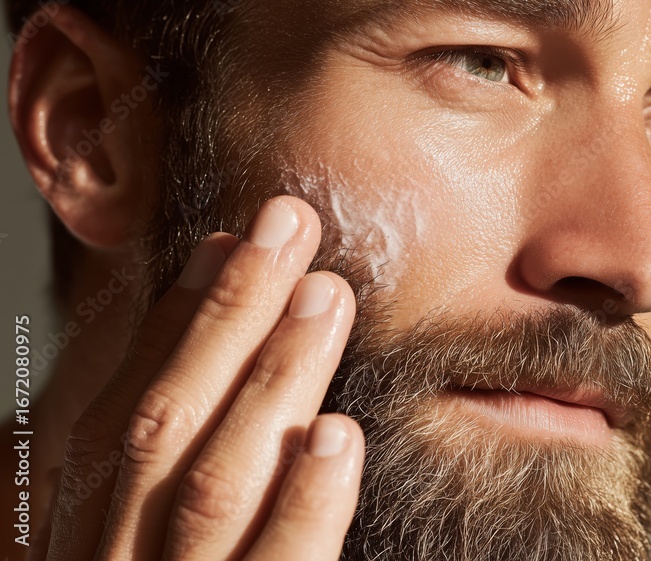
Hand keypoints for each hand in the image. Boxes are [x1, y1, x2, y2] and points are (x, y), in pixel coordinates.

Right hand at [39, 196, 362, 559]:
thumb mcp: (138, 547)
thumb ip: (159, 482)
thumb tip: (208, 358)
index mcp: (91, 534)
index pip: (128, 411)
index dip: (176, 320)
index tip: (226, 240)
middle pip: (167, 426)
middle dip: (229, 316)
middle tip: (290, 226)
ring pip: (216, 484)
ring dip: (273, 380)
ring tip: (326, 295)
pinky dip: (305, 504)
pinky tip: (338, 435)